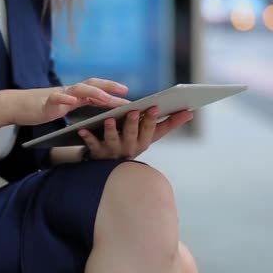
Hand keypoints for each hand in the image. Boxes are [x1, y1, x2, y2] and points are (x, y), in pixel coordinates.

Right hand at [11, 78, 129, 125]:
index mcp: (75, 95)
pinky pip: (56, 98)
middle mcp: (69, 92)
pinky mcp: (45, 102)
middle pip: (92, 84)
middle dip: (109, 87)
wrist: (18, 106)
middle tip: (125, 92)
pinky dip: (64, 98)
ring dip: (93, 92)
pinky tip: (71, 102)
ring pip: (78, 89)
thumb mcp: (65, 108)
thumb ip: (80, 107)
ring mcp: (58, 95)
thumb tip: (99, 114)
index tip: (128, 95)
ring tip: (106, 98)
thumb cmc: (42, 109)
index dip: (113, 91)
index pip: (97, 90)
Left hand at [78, 107, 193, 159]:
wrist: (109, 165)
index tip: (154, 107)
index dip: (152, 120)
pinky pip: (91, 145)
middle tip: (133, 111)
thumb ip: (169, 123)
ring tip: (108, 119)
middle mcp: (130, 148)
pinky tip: (82, 129)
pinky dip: (87, 137)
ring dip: (111, 130)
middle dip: (133, 123)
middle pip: (132, 135)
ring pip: (112, 140)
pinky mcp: (96, 153)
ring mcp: (113, 151)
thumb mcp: (151, 135)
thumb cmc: (134, 142)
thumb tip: (191, 112)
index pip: (151, 131)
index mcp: (144, 141)